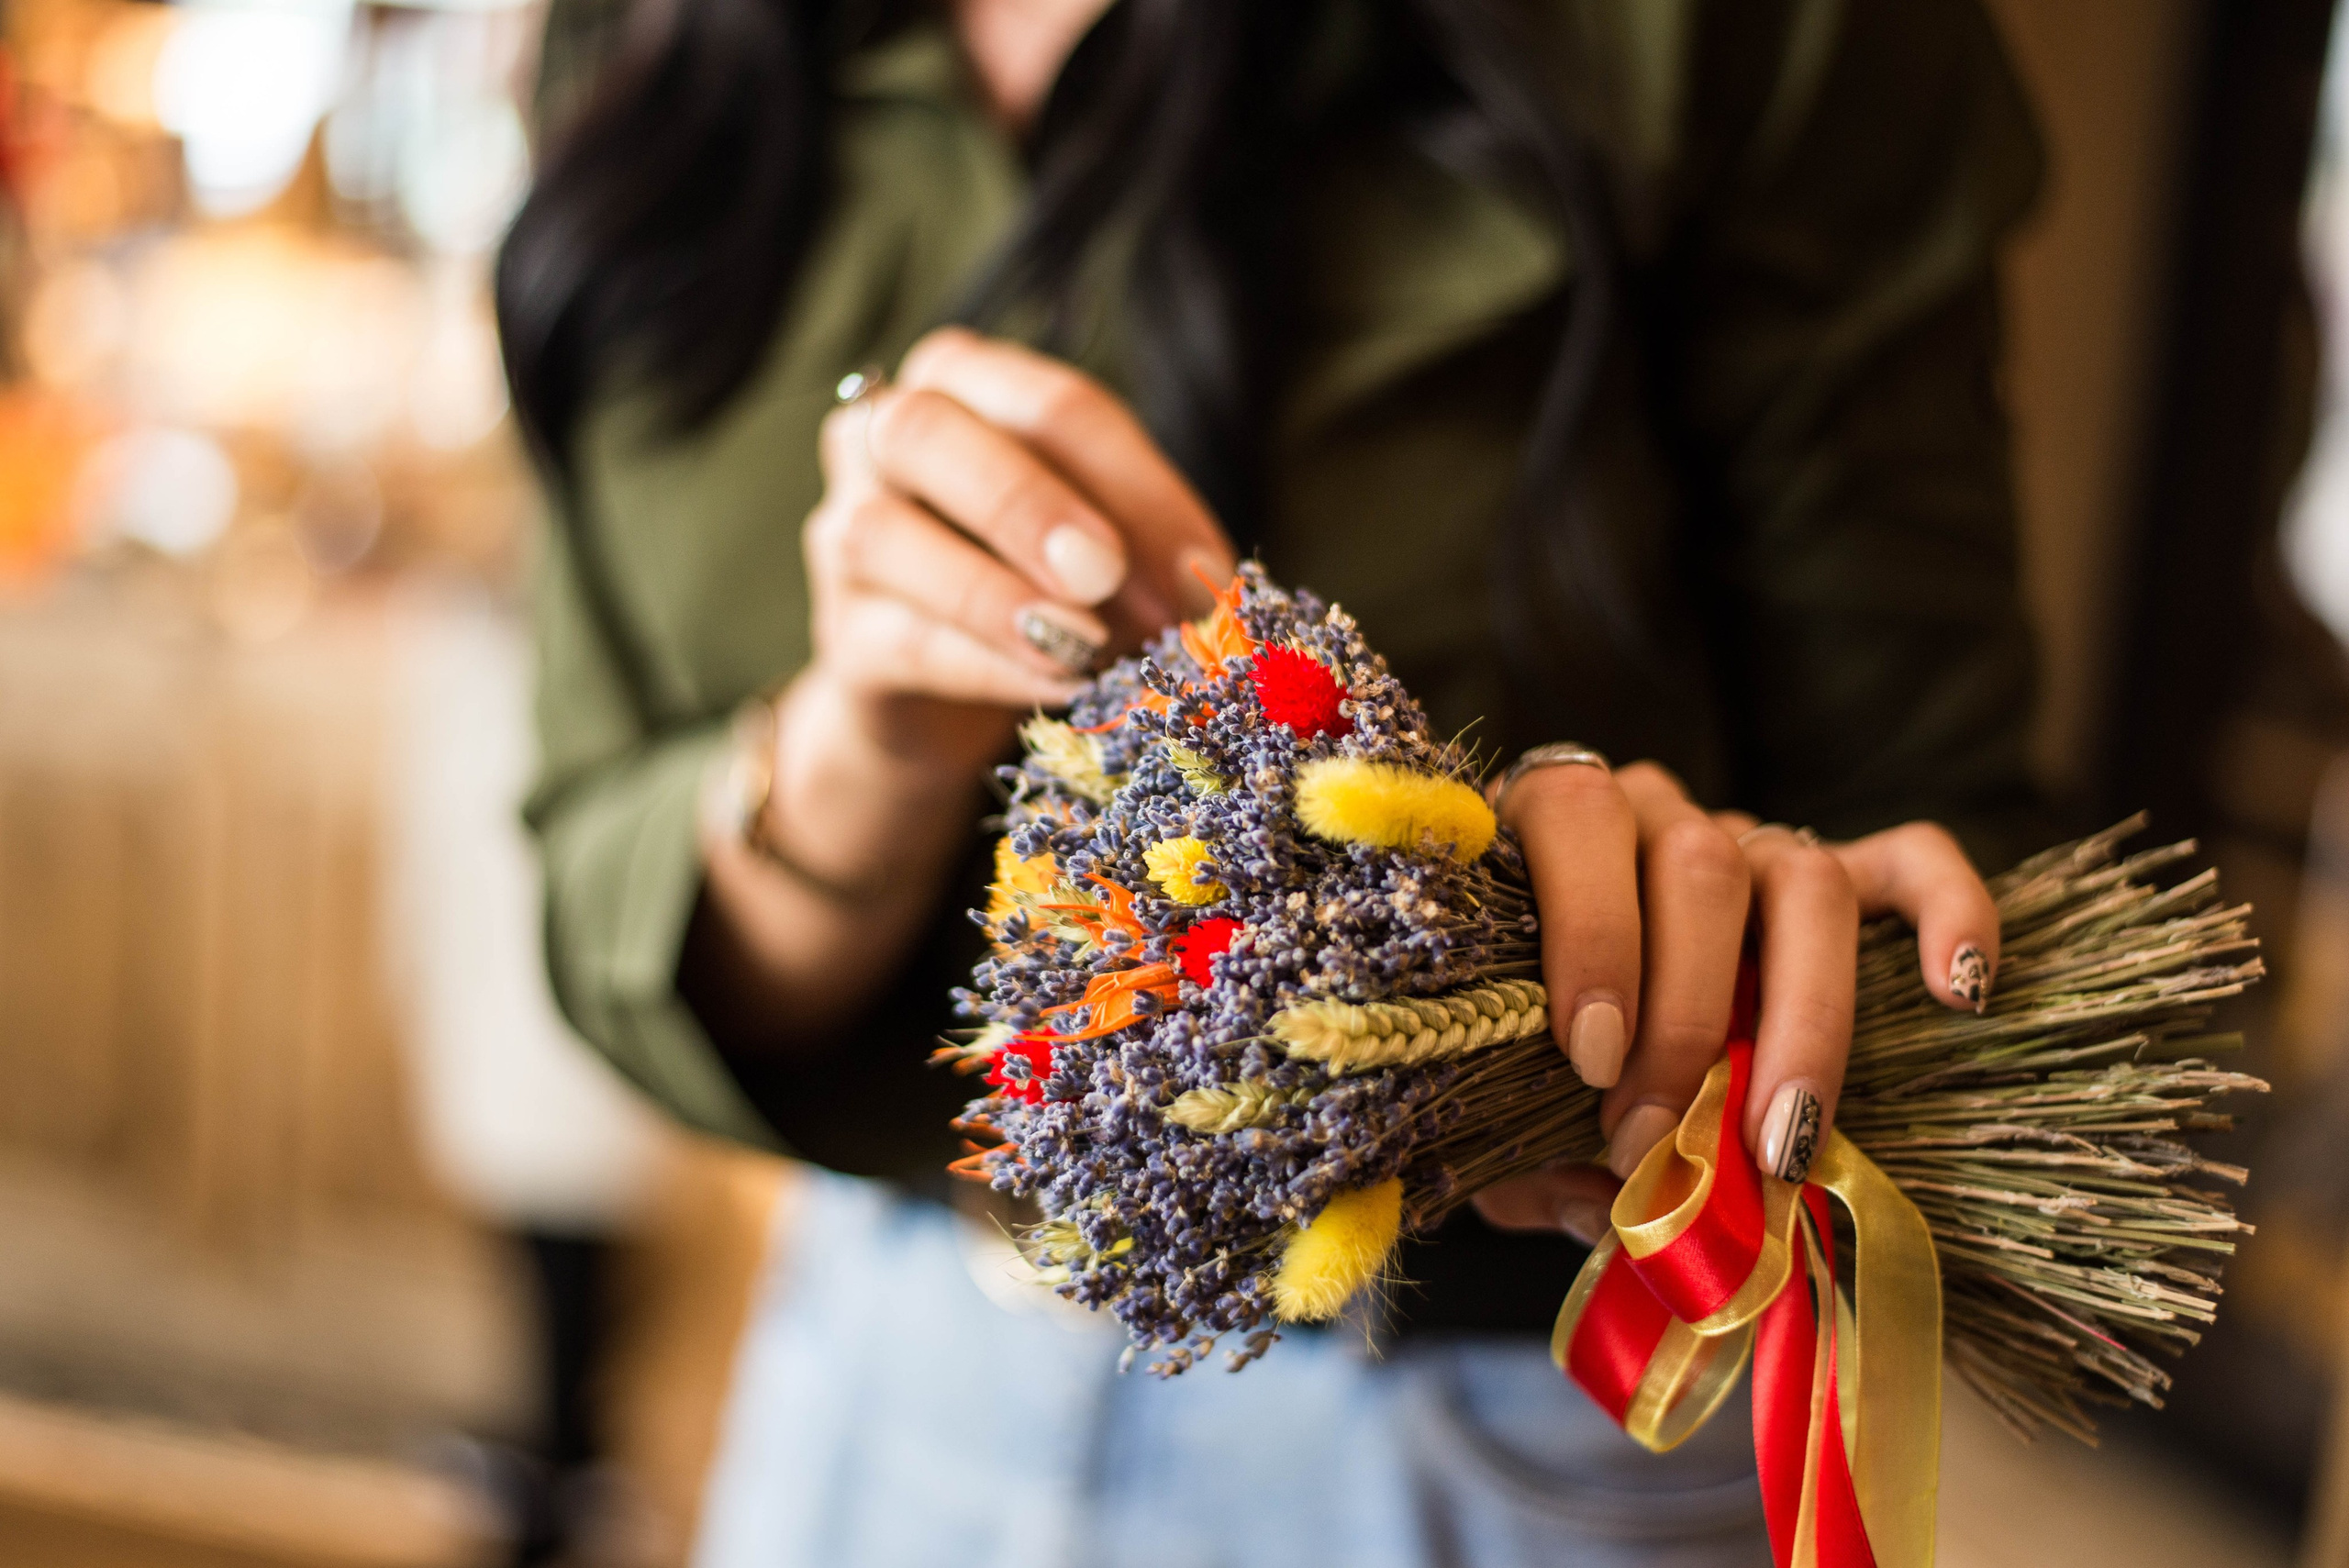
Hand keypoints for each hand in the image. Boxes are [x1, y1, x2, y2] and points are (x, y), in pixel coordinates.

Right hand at [696, 331, 1235, 1039]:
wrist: (947, 699)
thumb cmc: (1042, 588)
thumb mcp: (1103, 549)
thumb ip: (1143, 546)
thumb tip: (1207, 590)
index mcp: (963, 383)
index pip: (1050, 404)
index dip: (1134, 483)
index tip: (1202, 571)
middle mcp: (879, 434)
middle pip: (929, 432)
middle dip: (1024, 503)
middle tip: (1105, 575)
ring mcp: (841, 532)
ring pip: (886, 534)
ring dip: (998, 593)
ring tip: (1085, 646)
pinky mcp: (844, 640)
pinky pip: (904, 641)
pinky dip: (989, 664)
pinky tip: (1059, 687)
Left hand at [1471, 762, 1997, 1242]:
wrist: (1558, 1023)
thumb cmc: (1525, 1052)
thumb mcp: (1502, 1095)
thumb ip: (1528, 1149)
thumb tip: (1604, 1210)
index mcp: (1554, 830)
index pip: (1576, 817)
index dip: (1590, 933)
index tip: (1591, 1058)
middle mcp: (1659, 816)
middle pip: (1701, 867)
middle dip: (1684, 1020)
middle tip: (1654, 1136)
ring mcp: (1754, 837)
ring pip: (1803, 876)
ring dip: (1799, 1015)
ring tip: (1779, 1136)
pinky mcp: (1846, 873)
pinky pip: (1911, 860)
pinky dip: (1950, 913)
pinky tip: (1958, 993)